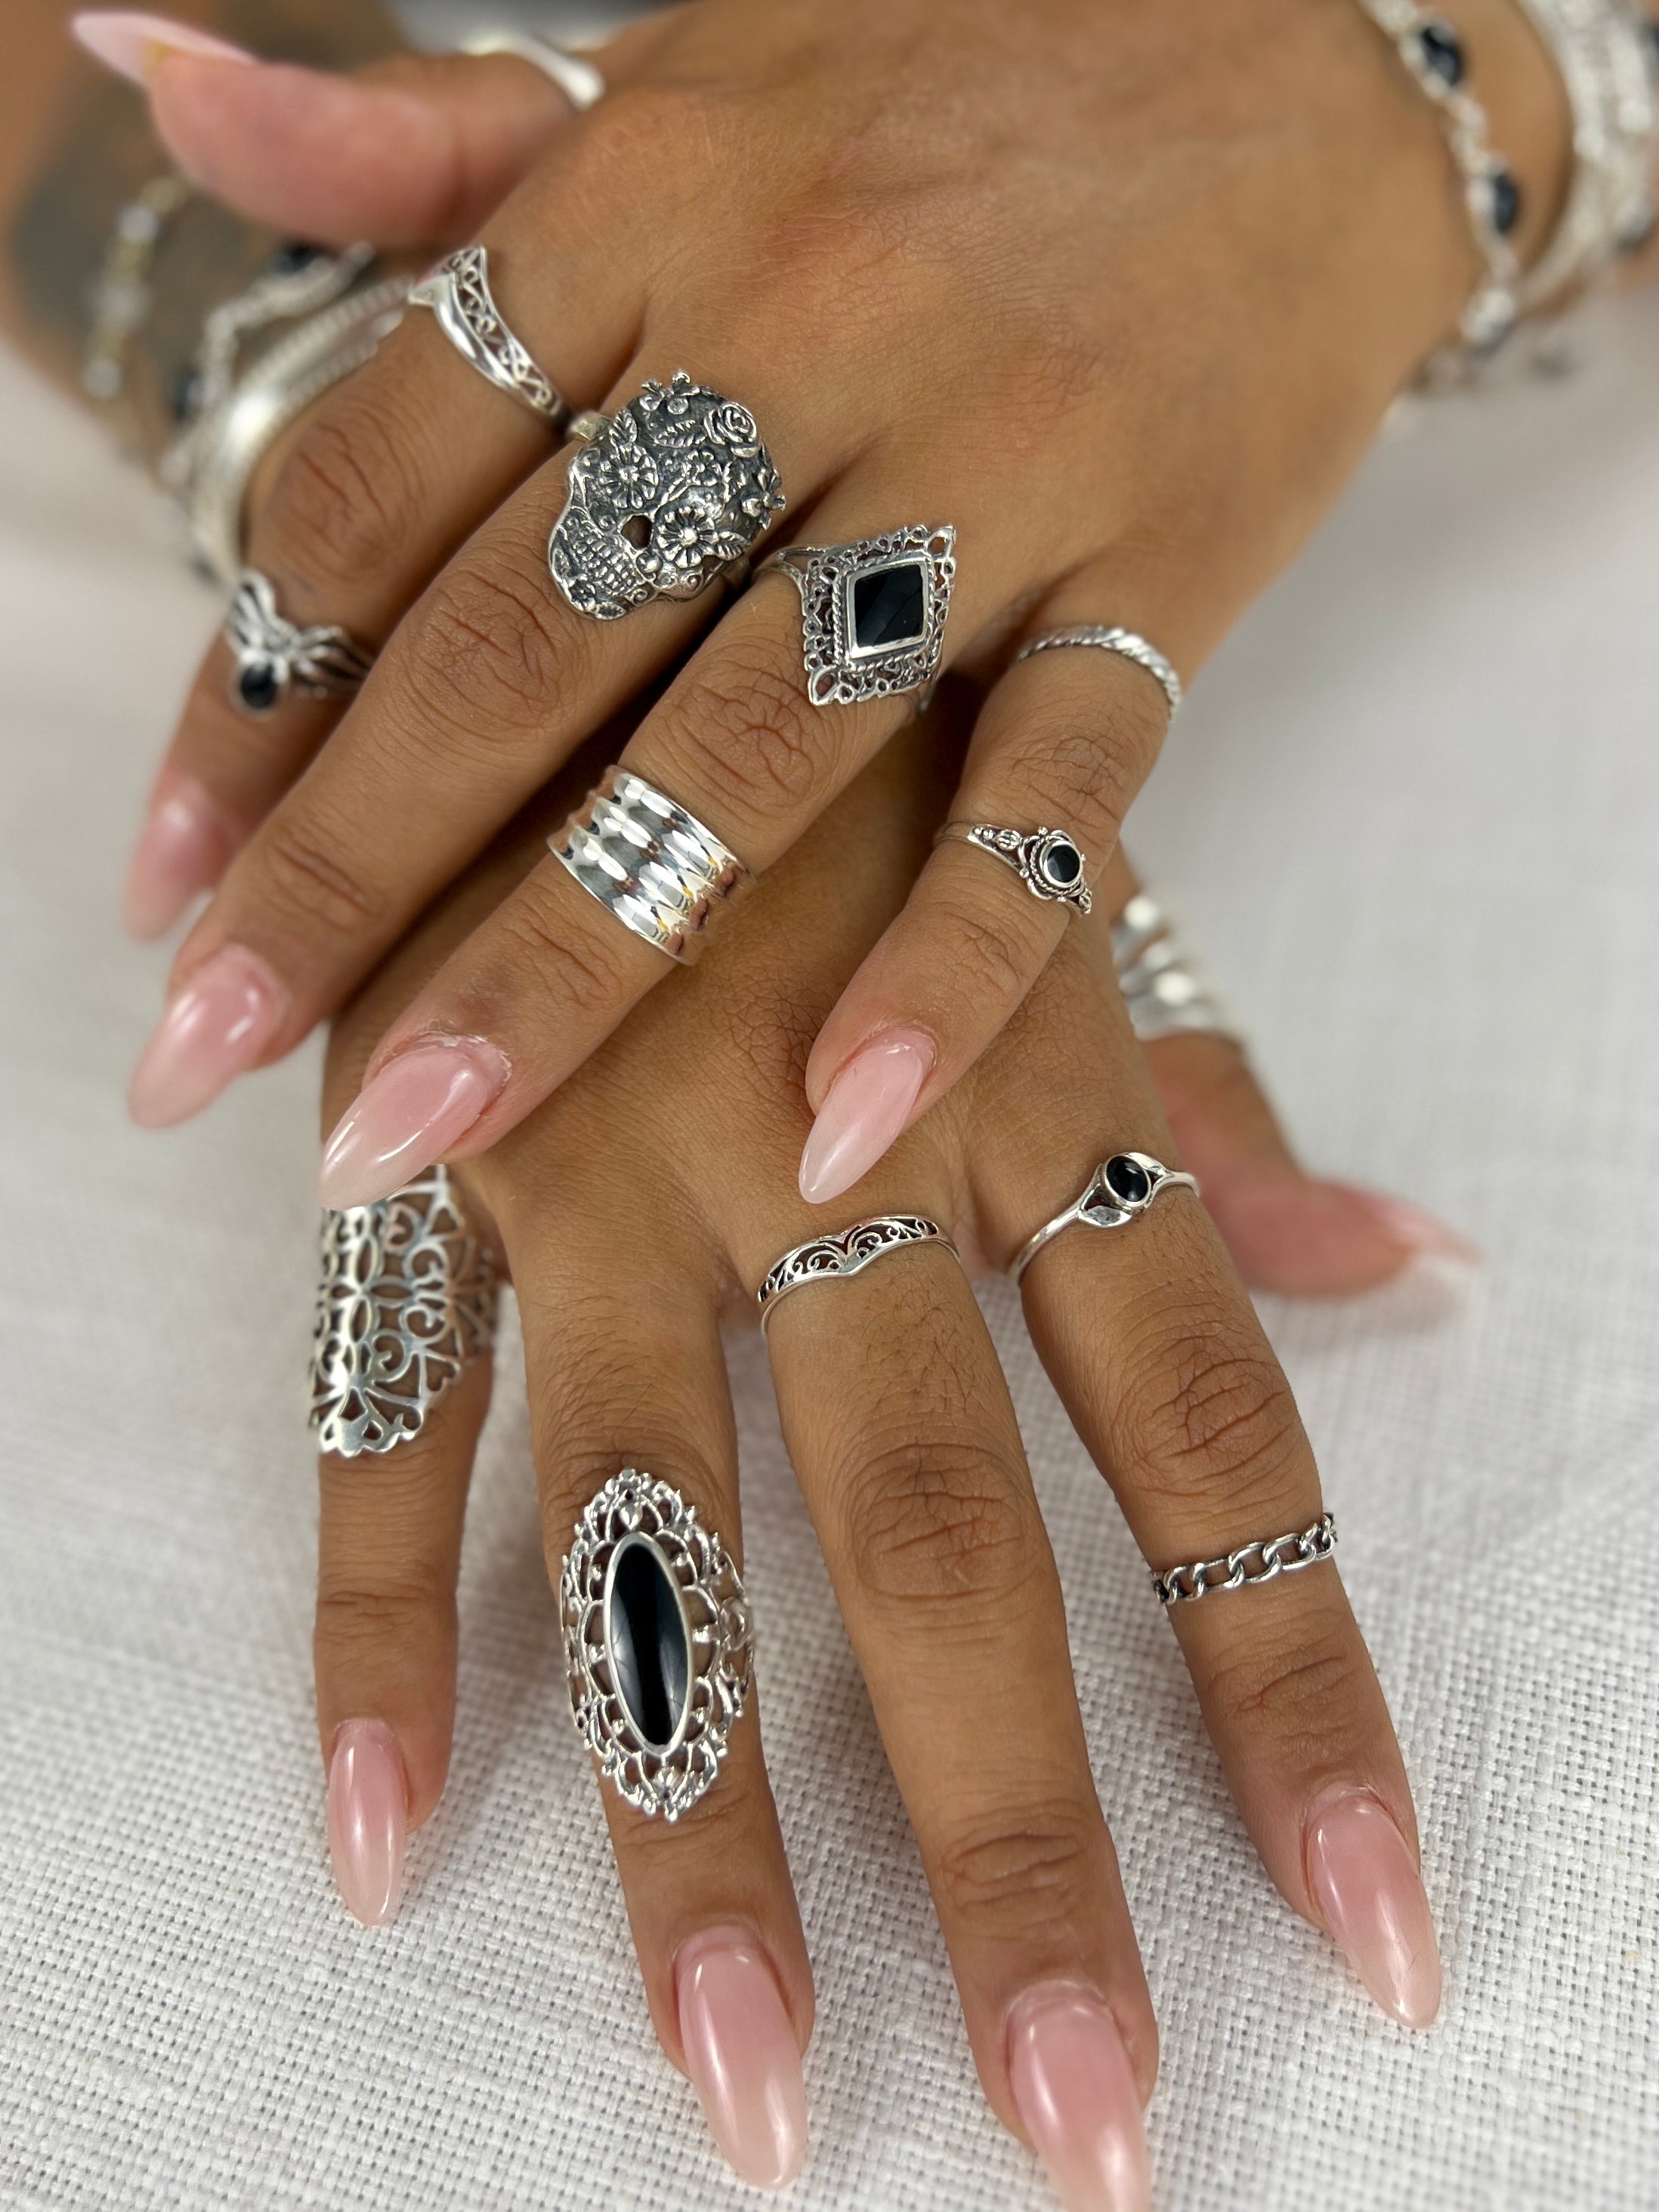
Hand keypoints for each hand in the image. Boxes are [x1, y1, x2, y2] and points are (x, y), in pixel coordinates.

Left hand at [115, 0, 1569, 1208]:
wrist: (1302, 33)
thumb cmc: (947, 70)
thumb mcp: (666, 81)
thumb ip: (418, 138)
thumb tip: (146, 73)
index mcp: (641, 203)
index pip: (377, 487)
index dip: (245, 703)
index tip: (165, 888)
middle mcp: (794, 330)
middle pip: (512, 649)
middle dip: (338, 876)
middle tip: (196, 1062)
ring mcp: (988, 462)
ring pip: (739, 746)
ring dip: (560, 959)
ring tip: (412, 1133)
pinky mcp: (1158, 571)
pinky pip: (1046, 790)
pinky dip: (946, 964)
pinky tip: (835, 1125)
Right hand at [312, 683, 1441, 2205]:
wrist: (586, 520)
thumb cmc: (864, 742)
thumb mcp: (1062, 891)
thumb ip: (1210, 1115)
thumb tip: (1411, 1282)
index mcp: (1020, 1096)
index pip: (1203, 1439)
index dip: (1295, 1688)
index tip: (1376, 1937)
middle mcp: (824, 1162)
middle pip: (949, 1547)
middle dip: (1024, 1844)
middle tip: (1091, 2136)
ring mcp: (601, 1174)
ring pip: (670, 1542)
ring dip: (705, 1832)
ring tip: (757, 2095)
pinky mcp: (417, 1164)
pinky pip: (388, 1425)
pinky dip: (380, 1625)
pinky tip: (382, 1837)